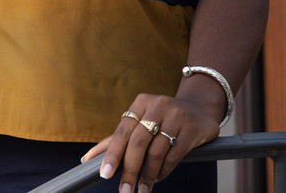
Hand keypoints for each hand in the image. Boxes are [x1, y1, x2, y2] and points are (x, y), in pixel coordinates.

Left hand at [80, 93, 219, 192]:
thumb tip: (87, 159)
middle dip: (129, 170)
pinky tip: (157, 178)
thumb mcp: (140, 121)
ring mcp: (176, 116)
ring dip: (147, 175)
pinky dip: (163, 171)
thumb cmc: (161, 118)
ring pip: (156, 152)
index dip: (112, 153)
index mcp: (141, 102)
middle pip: (138, 142)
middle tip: (124, 191)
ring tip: (142, 188)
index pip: (122, 130)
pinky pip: (173, 156)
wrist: (198, 109)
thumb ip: (116, 139)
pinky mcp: (191, 129)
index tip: (104, 174)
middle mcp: (158, 105)